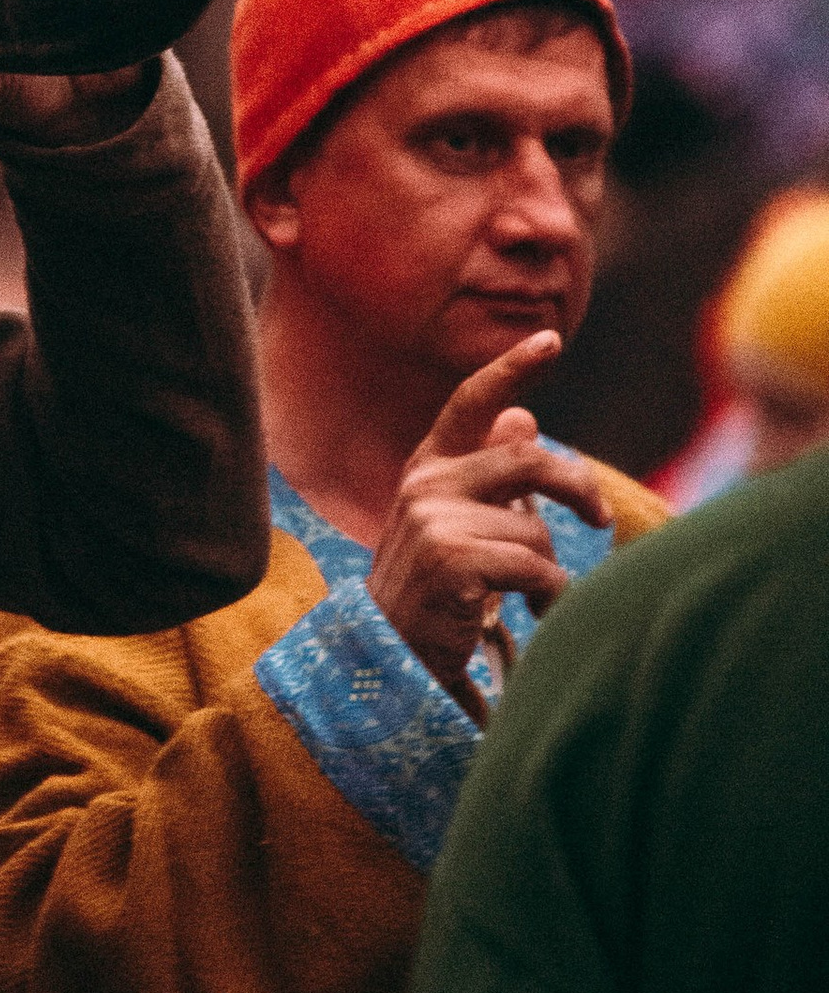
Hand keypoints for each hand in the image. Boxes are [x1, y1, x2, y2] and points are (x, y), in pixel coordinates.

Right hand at [366, 333, 607, 694]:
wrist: (391, 654)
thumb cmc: (435, 586)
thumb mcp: (455, 522)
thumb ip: (489, 474)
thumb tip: (524, 418)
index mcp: (428, 467)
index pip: (470, 403)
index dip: (511, 367)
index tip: (550, 339)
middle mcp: (426, 484)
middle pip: (527, 459)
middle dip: (576, 487)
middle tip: (600, 517)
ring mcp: (434, 520)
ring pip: (535, 530)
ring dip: (548, 570)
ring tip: (531, 597)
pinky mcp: (452, 559)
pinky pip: (536, 568)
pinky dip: (550, 596)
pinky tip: (533, 613)